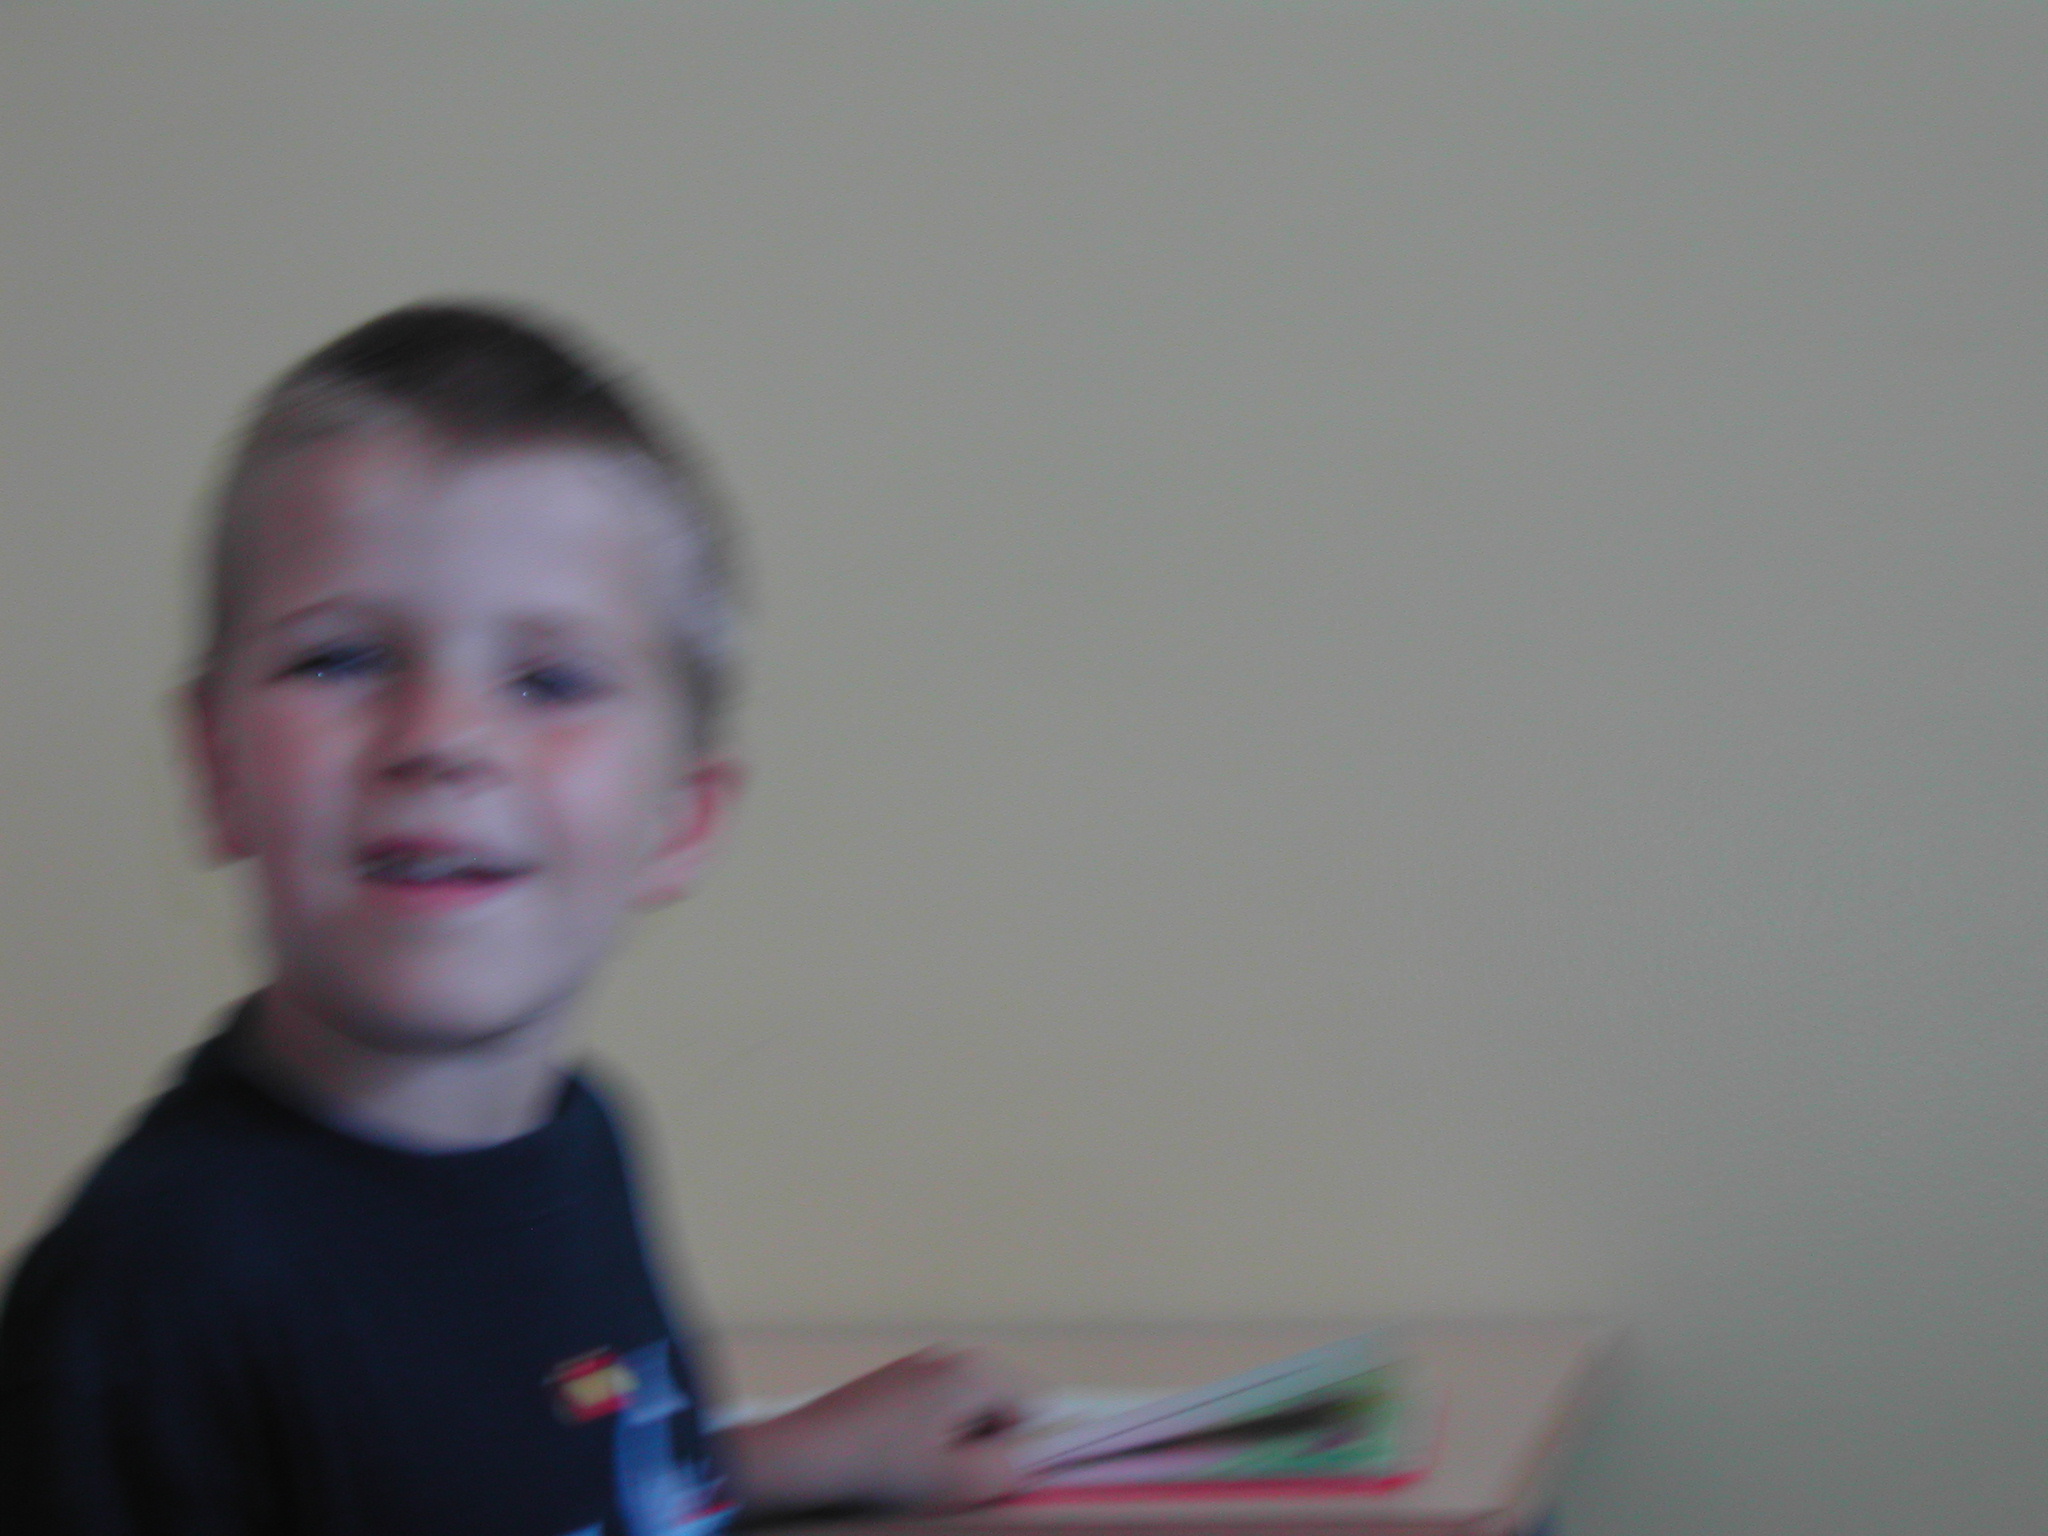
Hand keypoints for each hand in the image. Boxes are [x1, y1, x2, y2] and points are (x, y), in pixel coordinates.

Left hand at [721, 1346, 1034, 1513]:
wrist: (804, 1454)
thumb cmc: (884, 1467)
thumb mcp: (957, 1482)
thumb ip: (1008, 1472)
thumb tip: (1026, 1464)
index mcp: (975, 1371)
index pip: (1033, 1408)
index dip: (1025, 1449)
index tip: (1000, 1478)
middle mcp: (950, 1357)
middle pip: (998, 1409)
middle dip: (987, 1447)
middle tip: (957, 1480)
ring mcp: (916, 1367)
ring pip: (963, 1414)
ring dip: (956, 1447)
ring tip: (924, 1475)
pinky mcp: (890, 1385)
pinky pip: (932, 1413)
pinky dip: (928, 1440)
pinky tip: (900, 1466)